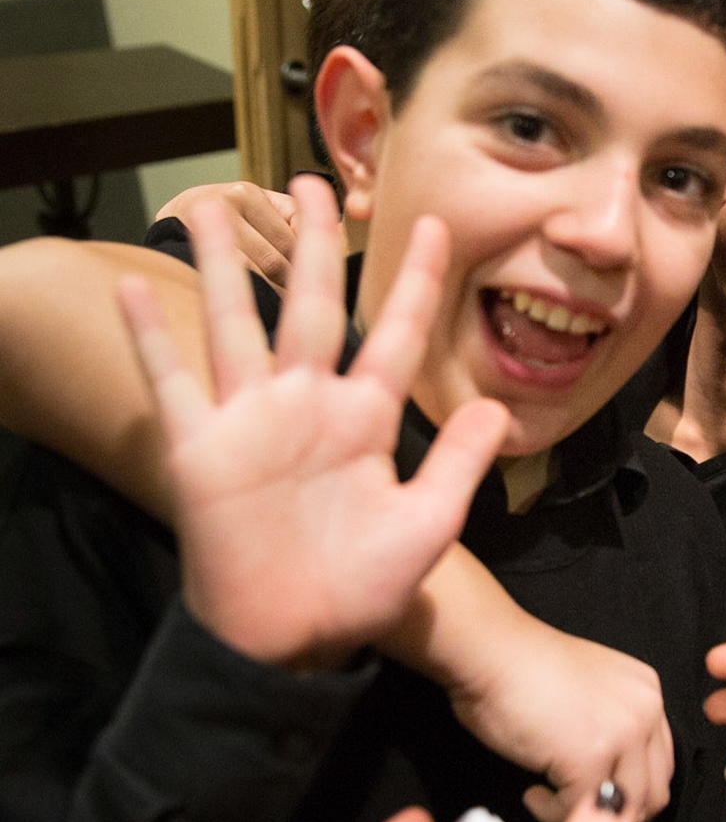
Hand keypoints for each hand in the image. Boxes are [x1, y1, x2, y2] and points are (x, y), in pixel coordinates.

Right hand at [116, 175, 509, 668]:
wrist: (299, 639)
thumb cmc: (364, 586)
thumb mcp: (429, 523)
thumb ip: (459, 463)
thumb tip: (496, 408)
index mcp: (367, 419)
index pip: (394, 333)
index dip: (413, 281)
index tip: (433, 225)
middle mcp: (308, 405)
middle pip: (308, 305)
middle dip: (311, 245)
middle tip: (314, 182)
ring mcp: (251, 422)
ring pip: (235, 323)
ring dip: (220, 265)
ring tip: (210, 205)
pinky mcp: (201, 450)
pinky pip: (173, 384)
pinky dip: (151, 339)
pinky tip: (133, 292)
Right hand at [446, 607, 675, 821]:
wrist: (490, 652)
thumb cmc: (520, 672)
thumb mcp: (586, 696)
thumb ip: (609, 729)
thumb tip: (607, 782)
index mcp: (647, 693)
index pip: (659, 764)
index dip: (630, 795)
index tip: (599, 807)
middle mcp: (647, 710)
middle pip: (654, 792)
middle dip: (616, 817)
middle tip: (577, 818)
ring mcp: (624, 732)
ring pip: (626, 808)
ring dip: (586, 817)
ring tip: (549, 805)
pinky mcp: (592, 755)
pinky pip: (583, 809)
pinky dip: (554, 814)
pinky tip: (533, 794)